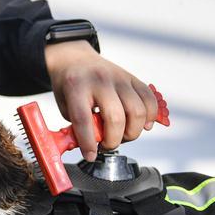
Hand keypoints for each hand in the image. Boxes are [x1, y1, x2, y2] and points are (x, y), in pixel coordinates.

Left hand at [45, 40, 158, 160]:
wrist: (76, 59)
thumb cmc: (70, 84)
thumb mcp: (64, 104)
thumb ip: (78, 125)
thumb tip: (92, 148)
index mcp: (76, 86)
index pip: (83, 118)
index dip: (88, 142)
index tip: (90, 155)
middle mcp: (100, 80)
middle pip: (116, 118)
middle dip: (113, 140)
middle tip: (106, 144)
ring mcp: (119, 78)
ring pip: (138, 112)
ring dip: (132, 132)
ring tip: (122, 135)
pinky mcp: (134, 79)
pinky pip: (150, 101)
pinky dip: (150, 118)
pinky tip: (141, 125)